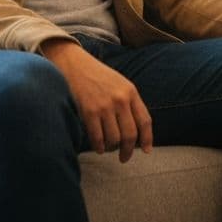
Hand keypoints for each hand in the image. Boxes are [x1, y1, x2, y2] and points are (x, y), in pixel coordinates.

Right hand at [41, 39, 152, 161]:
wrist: (74, 63)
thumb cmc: (97, 75)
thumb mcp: (119, 83)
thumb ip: (129, 102)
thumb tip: (137, 131)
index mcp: (131, 91)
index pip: (145, 120)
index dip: (147, 139)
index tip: (146, 151)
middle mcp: (120, 99)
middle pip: (130, 134)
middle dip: (128, 150)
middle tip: (124, 158)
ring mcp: (104, 105)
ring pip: (114, 139)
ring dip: (111, 148)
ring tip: (108, 148)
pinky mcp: (88, 111)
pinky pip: (98, 138)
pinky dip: (99, 147)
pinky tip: (99, 147)